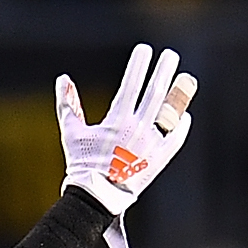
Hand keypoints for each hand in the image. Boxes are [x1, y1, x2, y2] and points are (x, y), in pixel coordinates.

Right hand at [55, 43, 196, 247]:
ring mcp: (151, 144)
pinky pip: (176, 138)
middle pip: (156, 92)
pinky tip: (184, 116)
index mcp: (118, 120)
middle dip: (164, 70)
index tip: (144, 49)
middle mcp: (138, 128)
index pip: (132, 83)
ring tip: (185, 79)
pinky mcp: (159, 159)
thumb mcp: (72, 133)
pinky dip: (182, 126)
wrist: (95, 198)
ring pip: (170, 112)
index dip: (139, 63)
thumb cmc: (81, 165)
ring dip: (178, 93)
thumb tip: (63, 79)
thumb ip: (69, 105)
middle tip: (170, 56)